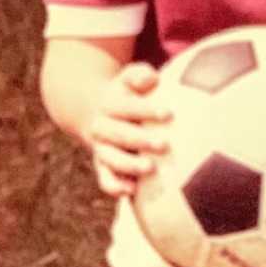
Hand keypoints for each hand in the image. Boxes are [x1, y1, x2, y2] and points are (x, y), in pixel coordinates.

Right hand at [85, 62, 171, 197]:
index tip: (169, 113)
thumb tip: (151, 78)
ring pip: (110, 159)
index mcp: (109, 104)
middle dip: (141, 139)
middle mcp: (102, 127)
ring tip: (150, 169)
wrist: (96, 112)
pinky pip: (105, 179)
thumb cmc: (127, 93)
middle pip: (119, 134)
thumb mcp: (129, 78)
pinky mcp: (103, 166)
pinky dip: (115, 186)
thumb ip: (139, 75)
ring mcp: (101, 148)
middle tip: (164, 144)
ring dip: (129, 165)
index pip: (127, 107)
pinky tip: (132, 191)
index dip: (146, 110)